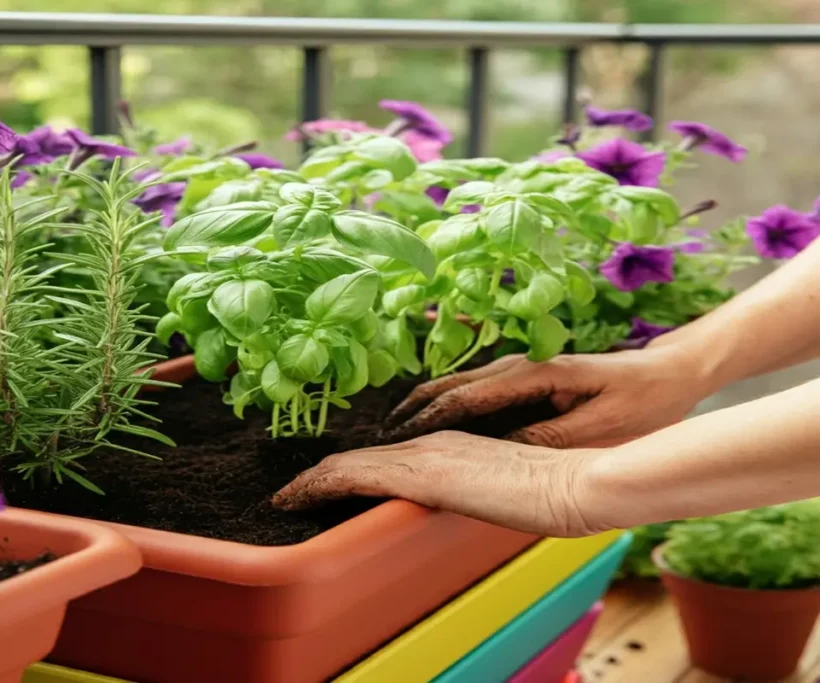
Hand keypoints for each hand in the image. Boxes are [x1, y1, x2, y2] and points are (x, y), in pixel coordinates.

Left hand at [272, 431, 607, 536]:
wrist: (574, 484)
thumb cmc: (552, 490)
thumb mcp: (504, 489)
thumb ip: (476, 489)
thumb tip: (464, 501)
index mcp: (446, 445)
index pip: (384, 456)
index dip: (349, 470)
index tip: (322, 485)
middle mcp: (427, 442)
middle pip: (359, 457)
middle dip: (321, 475)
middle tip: (291, 491)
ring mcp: (422, 454)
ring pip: (347, 464)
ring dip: (311, 482)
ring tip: (285, 498)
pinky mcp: (420, 473)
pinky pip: (350, 476)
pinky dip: (316, 486)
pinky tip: (294, 500)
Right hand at [384, 343, 710, 447]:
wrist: (672, 372)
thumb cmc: (642, 400)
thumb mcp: (601, 424)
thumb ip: (551, 434)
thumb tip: (503, 448)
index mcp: (535, 374)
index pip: (468, 396)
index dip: (429, 417)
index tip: (397, 439)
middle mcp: (520, 367)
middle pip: (452, 385)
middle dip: (412, 409)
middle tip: (377, 439)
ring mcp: (520, 372)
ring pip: (459, 387)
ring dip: (425, 408)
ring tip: (393, 436)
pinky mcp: (526, 381)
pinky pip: (475, 395)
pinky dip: (446, 408)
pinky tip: (432, 427)